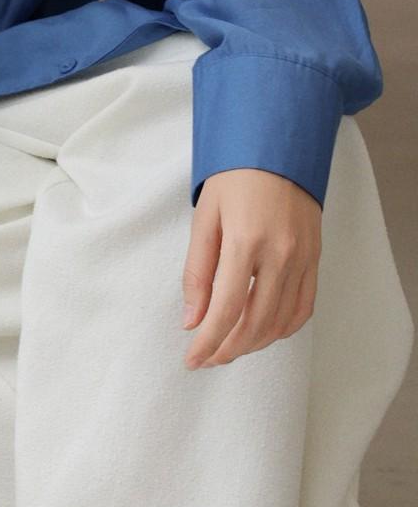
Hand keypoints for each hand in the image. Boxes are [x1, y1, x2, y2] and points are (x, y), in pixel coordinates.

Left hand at [181, 169, 320, 368]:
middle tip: (207, 358)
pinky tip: (262, 331)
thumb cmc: (233, 176)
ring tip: (229, 347)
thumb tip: (192, 319)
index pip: (226, 309)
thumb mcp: (204, 216)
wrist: (277, 146)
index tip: (192, 360)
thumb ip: (198, 271)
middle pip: (256, 323)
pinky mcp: (315, 258)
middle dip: (228, 349)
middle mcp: (280, 254)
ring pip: (281, 321)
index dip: (208, 341)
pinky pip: (303, 307)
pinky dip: (283, 328)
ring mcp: (303, 258)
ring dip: (254, 343)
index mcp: (245, 240)